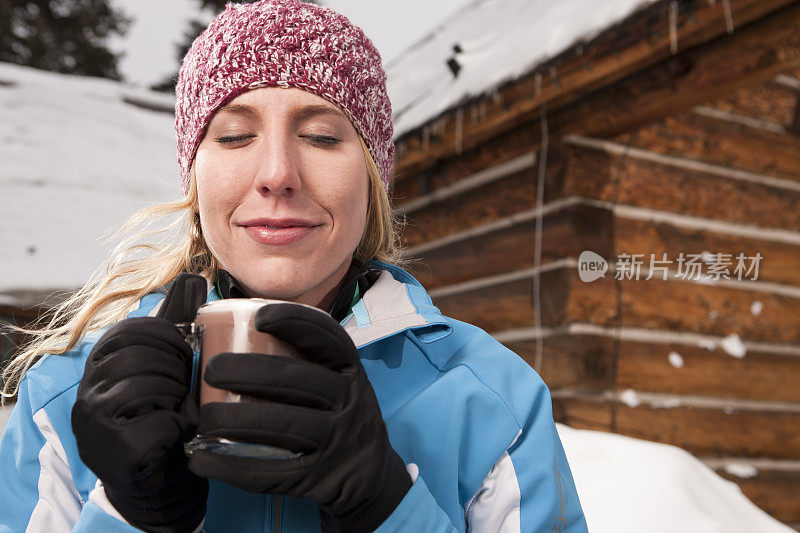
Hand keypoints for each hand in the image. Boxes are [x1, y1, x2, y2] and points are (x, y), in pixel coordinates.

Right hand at [72, 273, 208, 532]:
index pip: (137, 328)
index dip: (172, 339)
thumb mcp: (167, 361)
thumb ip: (176, 322)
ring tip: (179, 409)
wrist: (156, 470)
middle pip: (144, 357)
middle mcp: (89, 383)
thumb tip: (194, 276)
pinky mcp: (111, 448)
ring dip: (178, 399)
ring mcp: (94, 417)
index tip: (185, 355)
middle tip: (184, 388)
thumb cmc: (163, 408)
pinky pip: (158, 424)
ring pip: (150, 388)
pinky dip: (178, 428)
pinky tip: (177, 432)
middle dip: (177, 371)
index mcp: (102, 355)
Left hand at [188, 303, 411, 532]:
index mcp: (350, 371)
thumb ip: (307, 360)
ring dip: (237, 420)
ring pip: (284, 425)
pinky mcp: (319, 477)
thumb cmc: (339, 415)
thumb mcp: (340, 382)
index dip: (294, 322)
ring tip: (203, 417)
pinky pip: (273, 472)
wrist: (370, 476)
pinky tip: (203, 460)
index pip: (328, 337)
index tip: (257, 317)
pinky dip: (233, 467)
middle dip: (249, 371)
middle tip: (211, 370)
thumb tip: (238, 331)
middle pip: (298, 380)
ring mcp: (337, 441)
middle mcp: (350, 401)